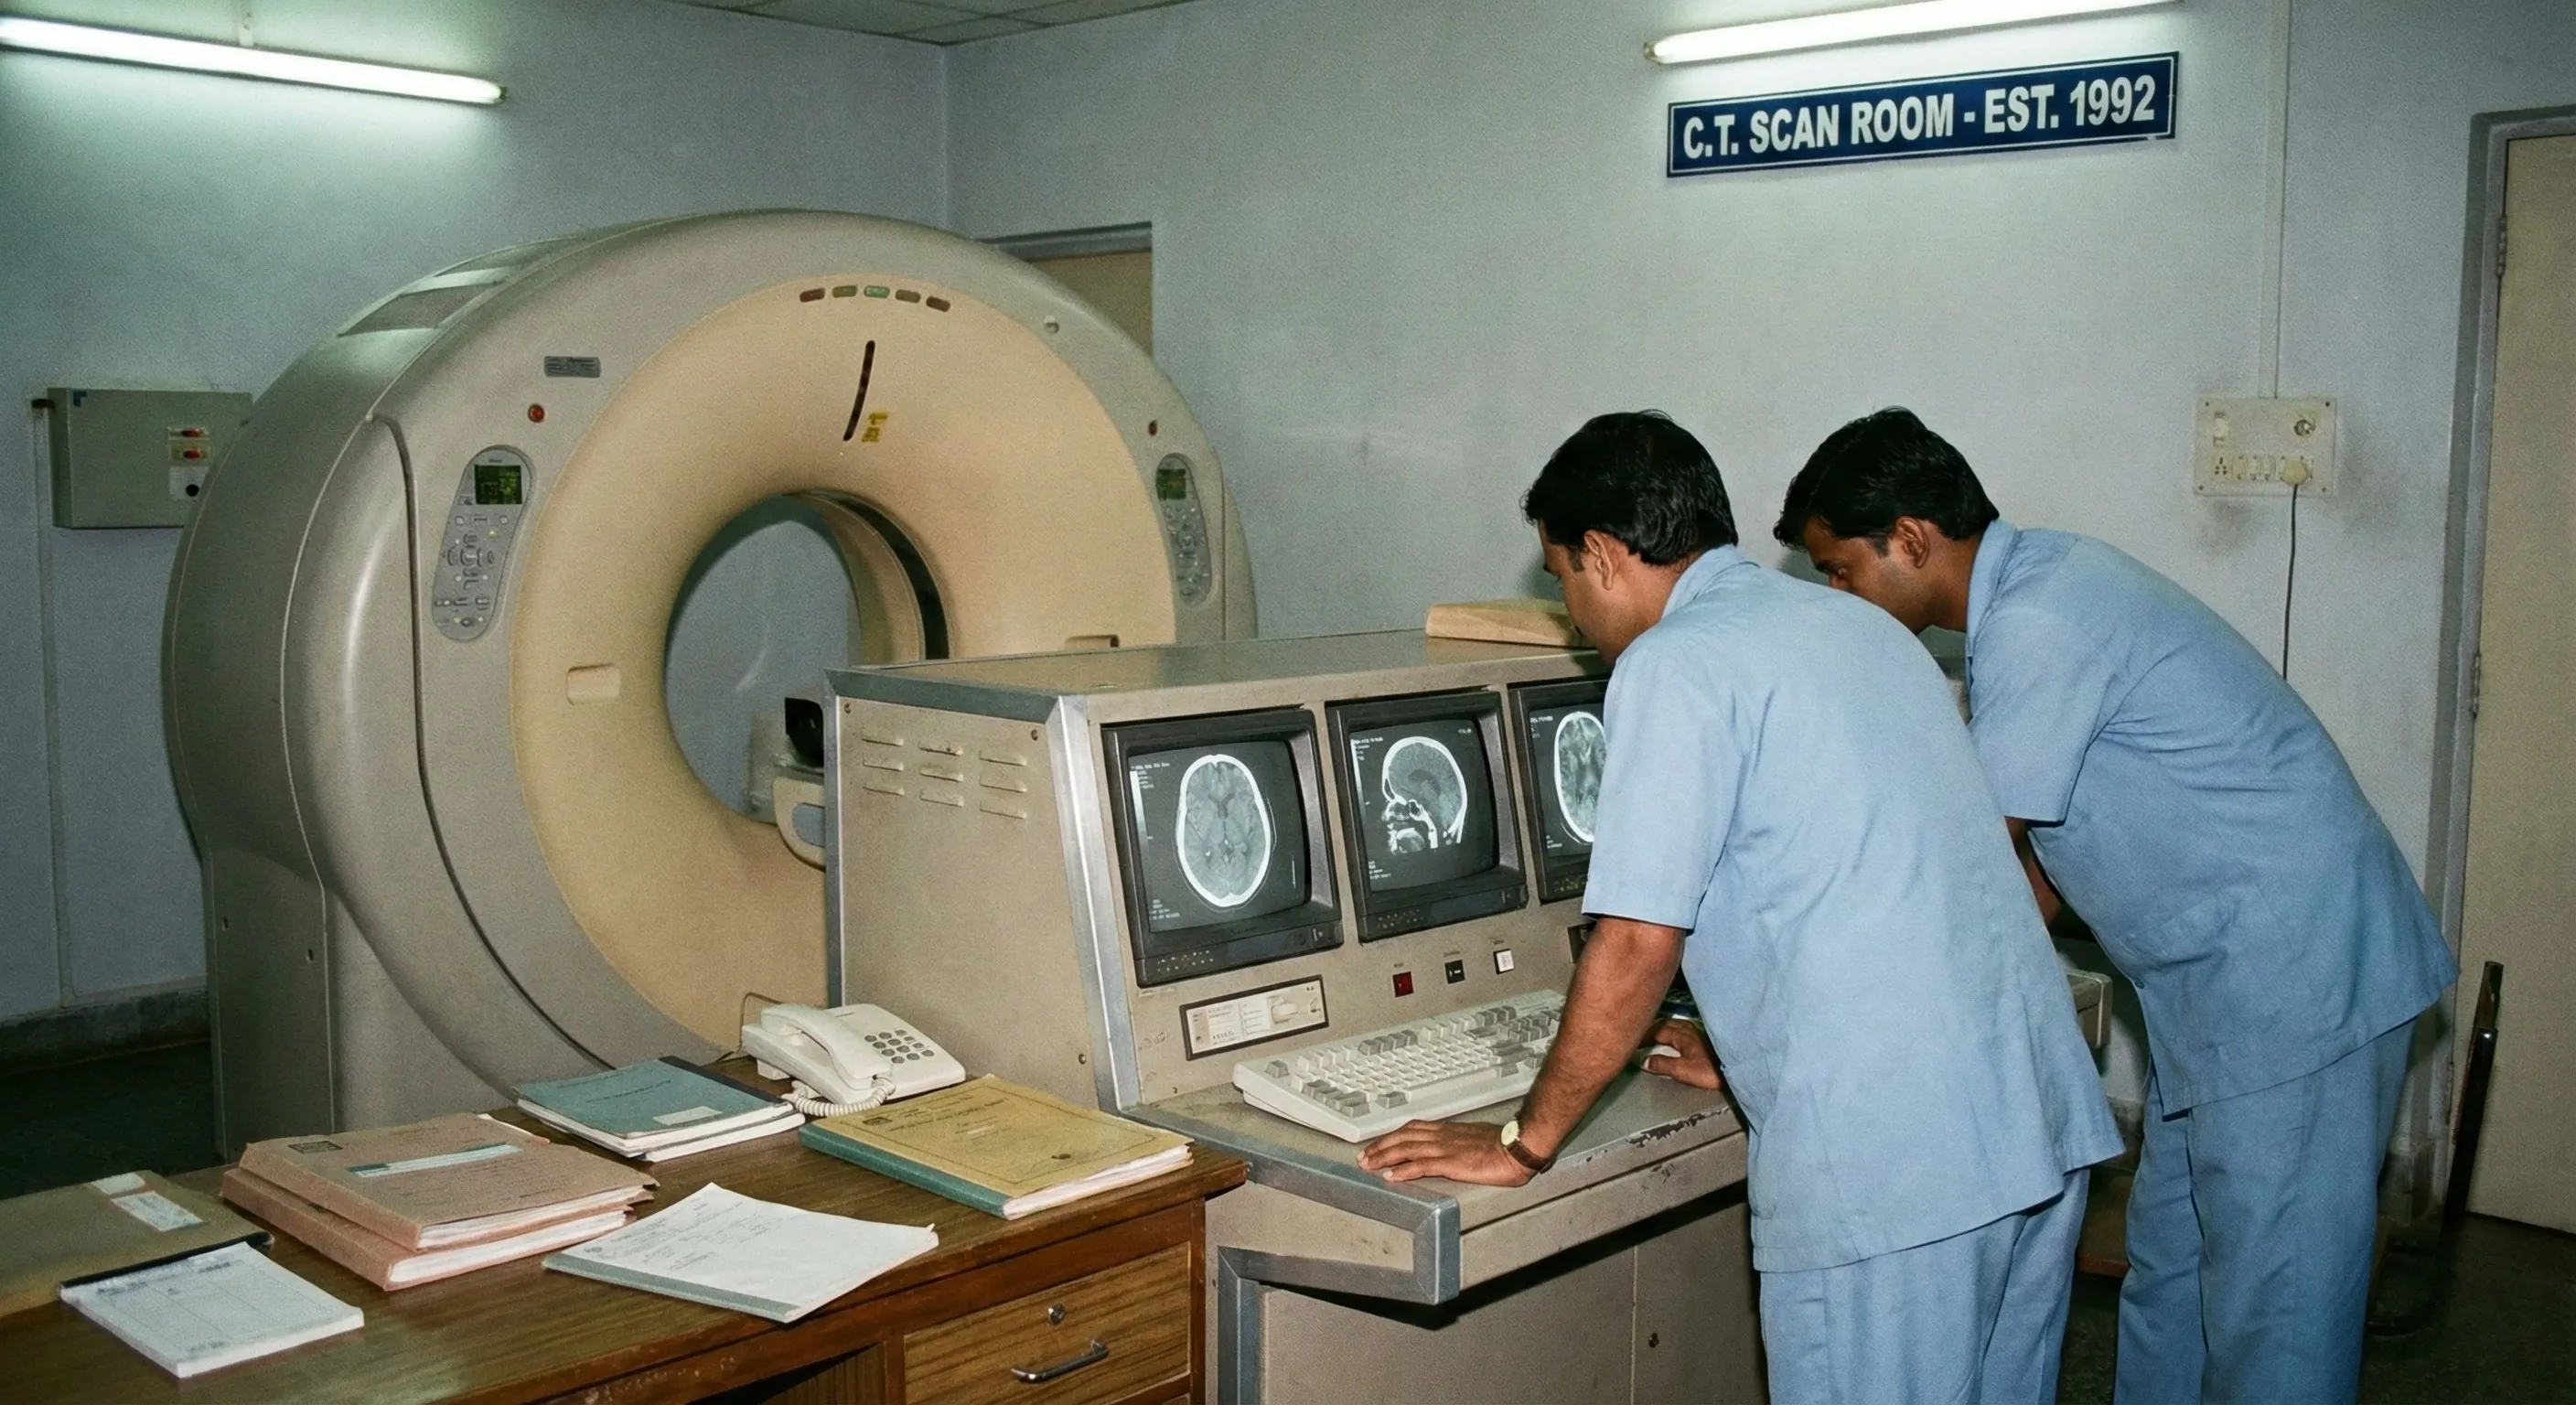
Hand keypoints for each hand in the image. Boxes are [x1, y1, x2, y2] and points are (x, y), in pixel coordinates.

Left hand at [1357, 1119, 1534, 1185]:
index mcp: (1448, 1130)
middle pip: (1402, 1137)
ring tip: (1368, 1166)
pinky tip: (1390, 1177)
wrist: (1518, 1147)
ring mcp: (1445, 1149)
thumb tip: (1454, 1148)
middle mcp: (1442, 1136)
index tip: (1378, 1143)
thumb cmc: (1504, 1145)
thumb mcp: (1477, 1138)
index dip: (1392, 1136)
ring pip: (1406, 1150)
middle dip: (1380, 1146)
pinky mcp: (1451, 1163)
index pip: (1412, 1129)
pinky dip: (1402, 1171)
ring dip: (1384, 1157)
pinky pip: (1420, 1166)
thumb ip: (1461, 1143)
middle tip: (1363, 1156)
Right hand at [1640, 1018, 1722, 1089]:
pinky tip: (1674, 1039)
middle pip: (1665, 1023)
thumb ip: (1661, 1064)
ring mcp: (1698, 1032)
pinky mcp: (1705, 1038)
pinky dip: (1672, 1032)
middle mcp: (1689, 1029)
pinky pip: (1682, 1029)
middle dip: (1651, 1029)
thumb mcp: (1682, 1070)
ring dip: (1662, 1029)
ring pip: (1674, 1025)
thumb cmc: (1710, 1071)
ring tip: (1654, 1036)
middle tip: (1641, 1037)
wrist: (1736, 1071)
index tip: (1633, 1042)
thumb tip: (1643, 1060)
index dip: (1642, 1035)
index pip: (1656, 1030)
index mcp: (1681, 1034)